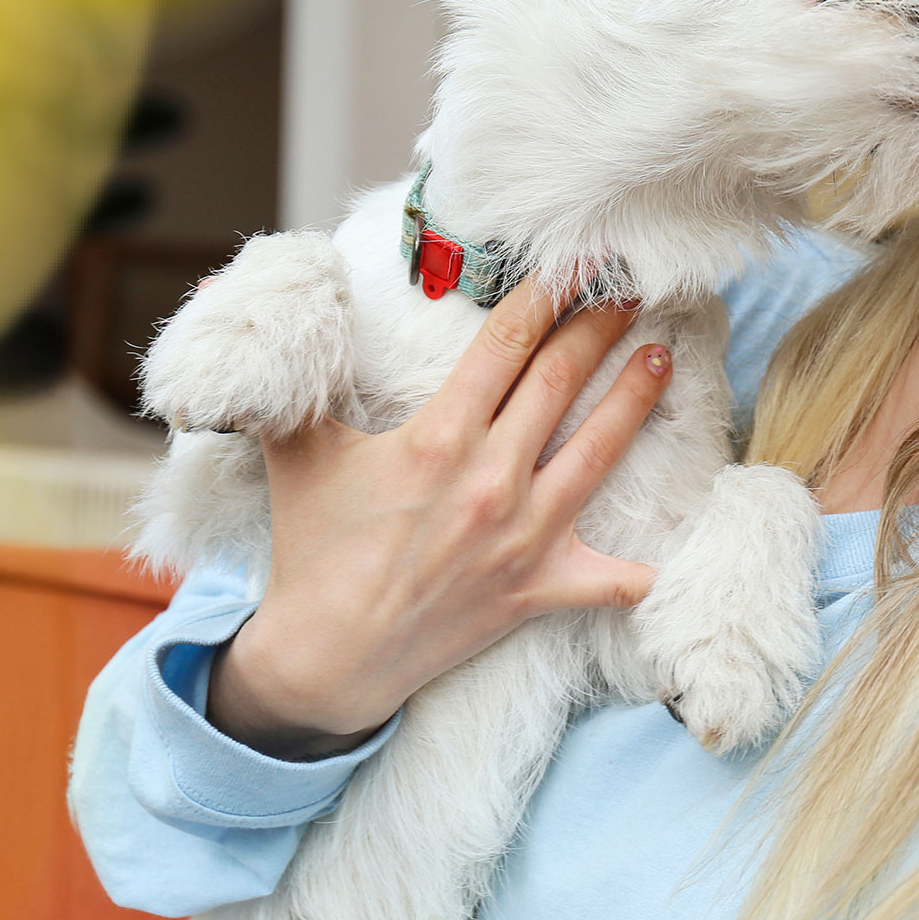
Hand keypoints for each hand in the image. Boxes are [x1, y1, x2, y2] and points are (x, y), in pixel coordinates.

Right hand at [206, 277, 671, 758]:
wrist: (326, 659)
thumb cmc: (312, 549)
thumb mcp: (296, 455)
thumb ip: (290, 385)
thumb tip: (253, 310)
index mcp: (437, 439)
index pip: (506, 346)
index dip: (547, 295)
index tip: (576, 260)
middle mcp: (490, 482)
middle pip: (561, 384)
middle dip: (600, 328)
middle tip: (634, 288)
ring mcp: (521, 540)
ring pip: (598, 455)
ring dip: (635, 401)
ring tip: (663, 357)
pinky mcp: (537, 592)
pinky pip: (607, 581)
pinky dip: (637, 568)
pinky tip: (665, 549)